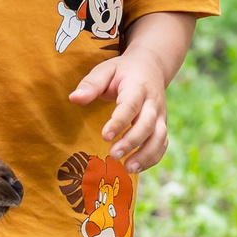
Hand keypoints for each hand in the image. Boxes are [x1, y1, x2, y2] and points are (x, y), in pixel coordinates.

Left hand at [69, 49, 171, 169]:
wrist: (150, 67)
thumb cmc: (122, 71)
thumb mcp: (105, 70)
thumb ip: (90, 84)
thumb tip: (74, 98)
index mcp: (138, 86)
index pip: (130, 105)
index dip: (119, 122)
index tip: (105, 136)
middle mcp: (153, 102)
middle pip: (147, 124)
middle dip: (131, 142)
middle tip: (113, 155)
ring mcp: (160, 115)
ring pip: (159, 137)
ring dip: (146, 155)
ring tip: (128, 169)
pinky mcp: (162, 125)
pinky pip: (162, 144)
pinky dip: (152, 158)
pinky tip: (135, 168)